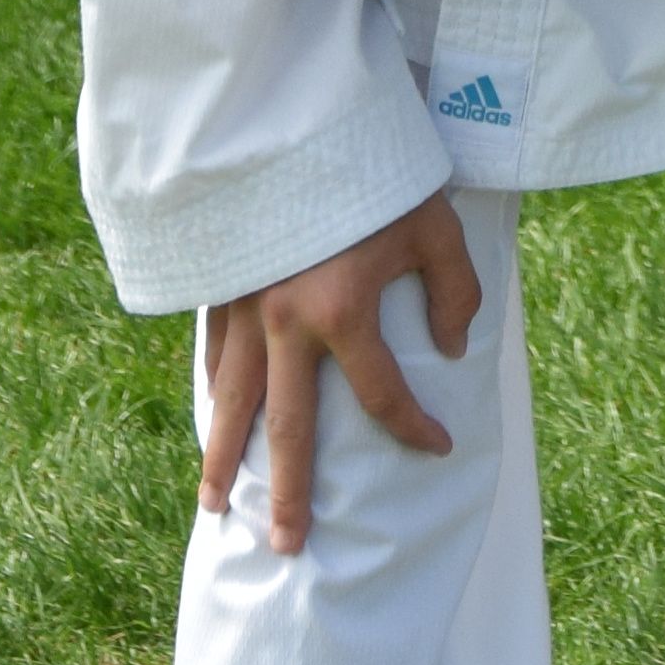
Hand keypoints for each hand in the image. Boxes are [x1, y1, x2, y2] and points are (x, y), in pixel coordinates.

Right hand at [198, 192, 480, 553]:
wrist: (292, 116)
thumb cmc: (375, 168)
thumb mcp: (434, 223)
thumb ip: (453, 290)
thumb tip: (450, 349)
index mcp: (342, 312)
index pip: (384, 396)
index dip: (415, 428)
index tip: (439, 446)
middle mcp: (286, 324)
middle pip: (288, 429)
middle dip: (289, 495)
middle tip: (288, 548)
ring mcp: (244, 308)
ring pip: (231, 402)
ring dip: (225, 459)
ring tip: (218, 509)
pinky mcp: (220, 286)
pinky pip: (212, 357)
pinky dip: (212, 397)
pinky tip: (213, 424)